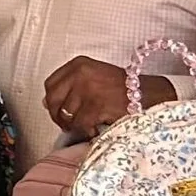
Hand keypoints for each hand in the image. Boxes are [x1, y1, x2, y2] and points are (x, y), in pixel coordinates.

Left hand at [42, 56, 168, 140]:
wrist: (148, 94)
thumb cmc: (121, 88)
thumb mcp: (92, 78)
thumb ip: (70, 87)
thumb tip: (47, 103)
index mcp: (78, 64)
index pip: (50, 85)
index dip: (51, 102)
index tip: (57, 111)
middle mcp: (80, 73)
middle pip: (53, 101)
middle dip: (59, 117)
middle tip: (69, 125)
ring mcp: (88, 89)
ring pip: (67, 115)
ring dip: (76, 126)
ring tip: (89, 125)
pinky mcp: (96, 105)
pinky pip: (80, 124)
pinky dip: (86, 131)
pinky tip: (96, 129)